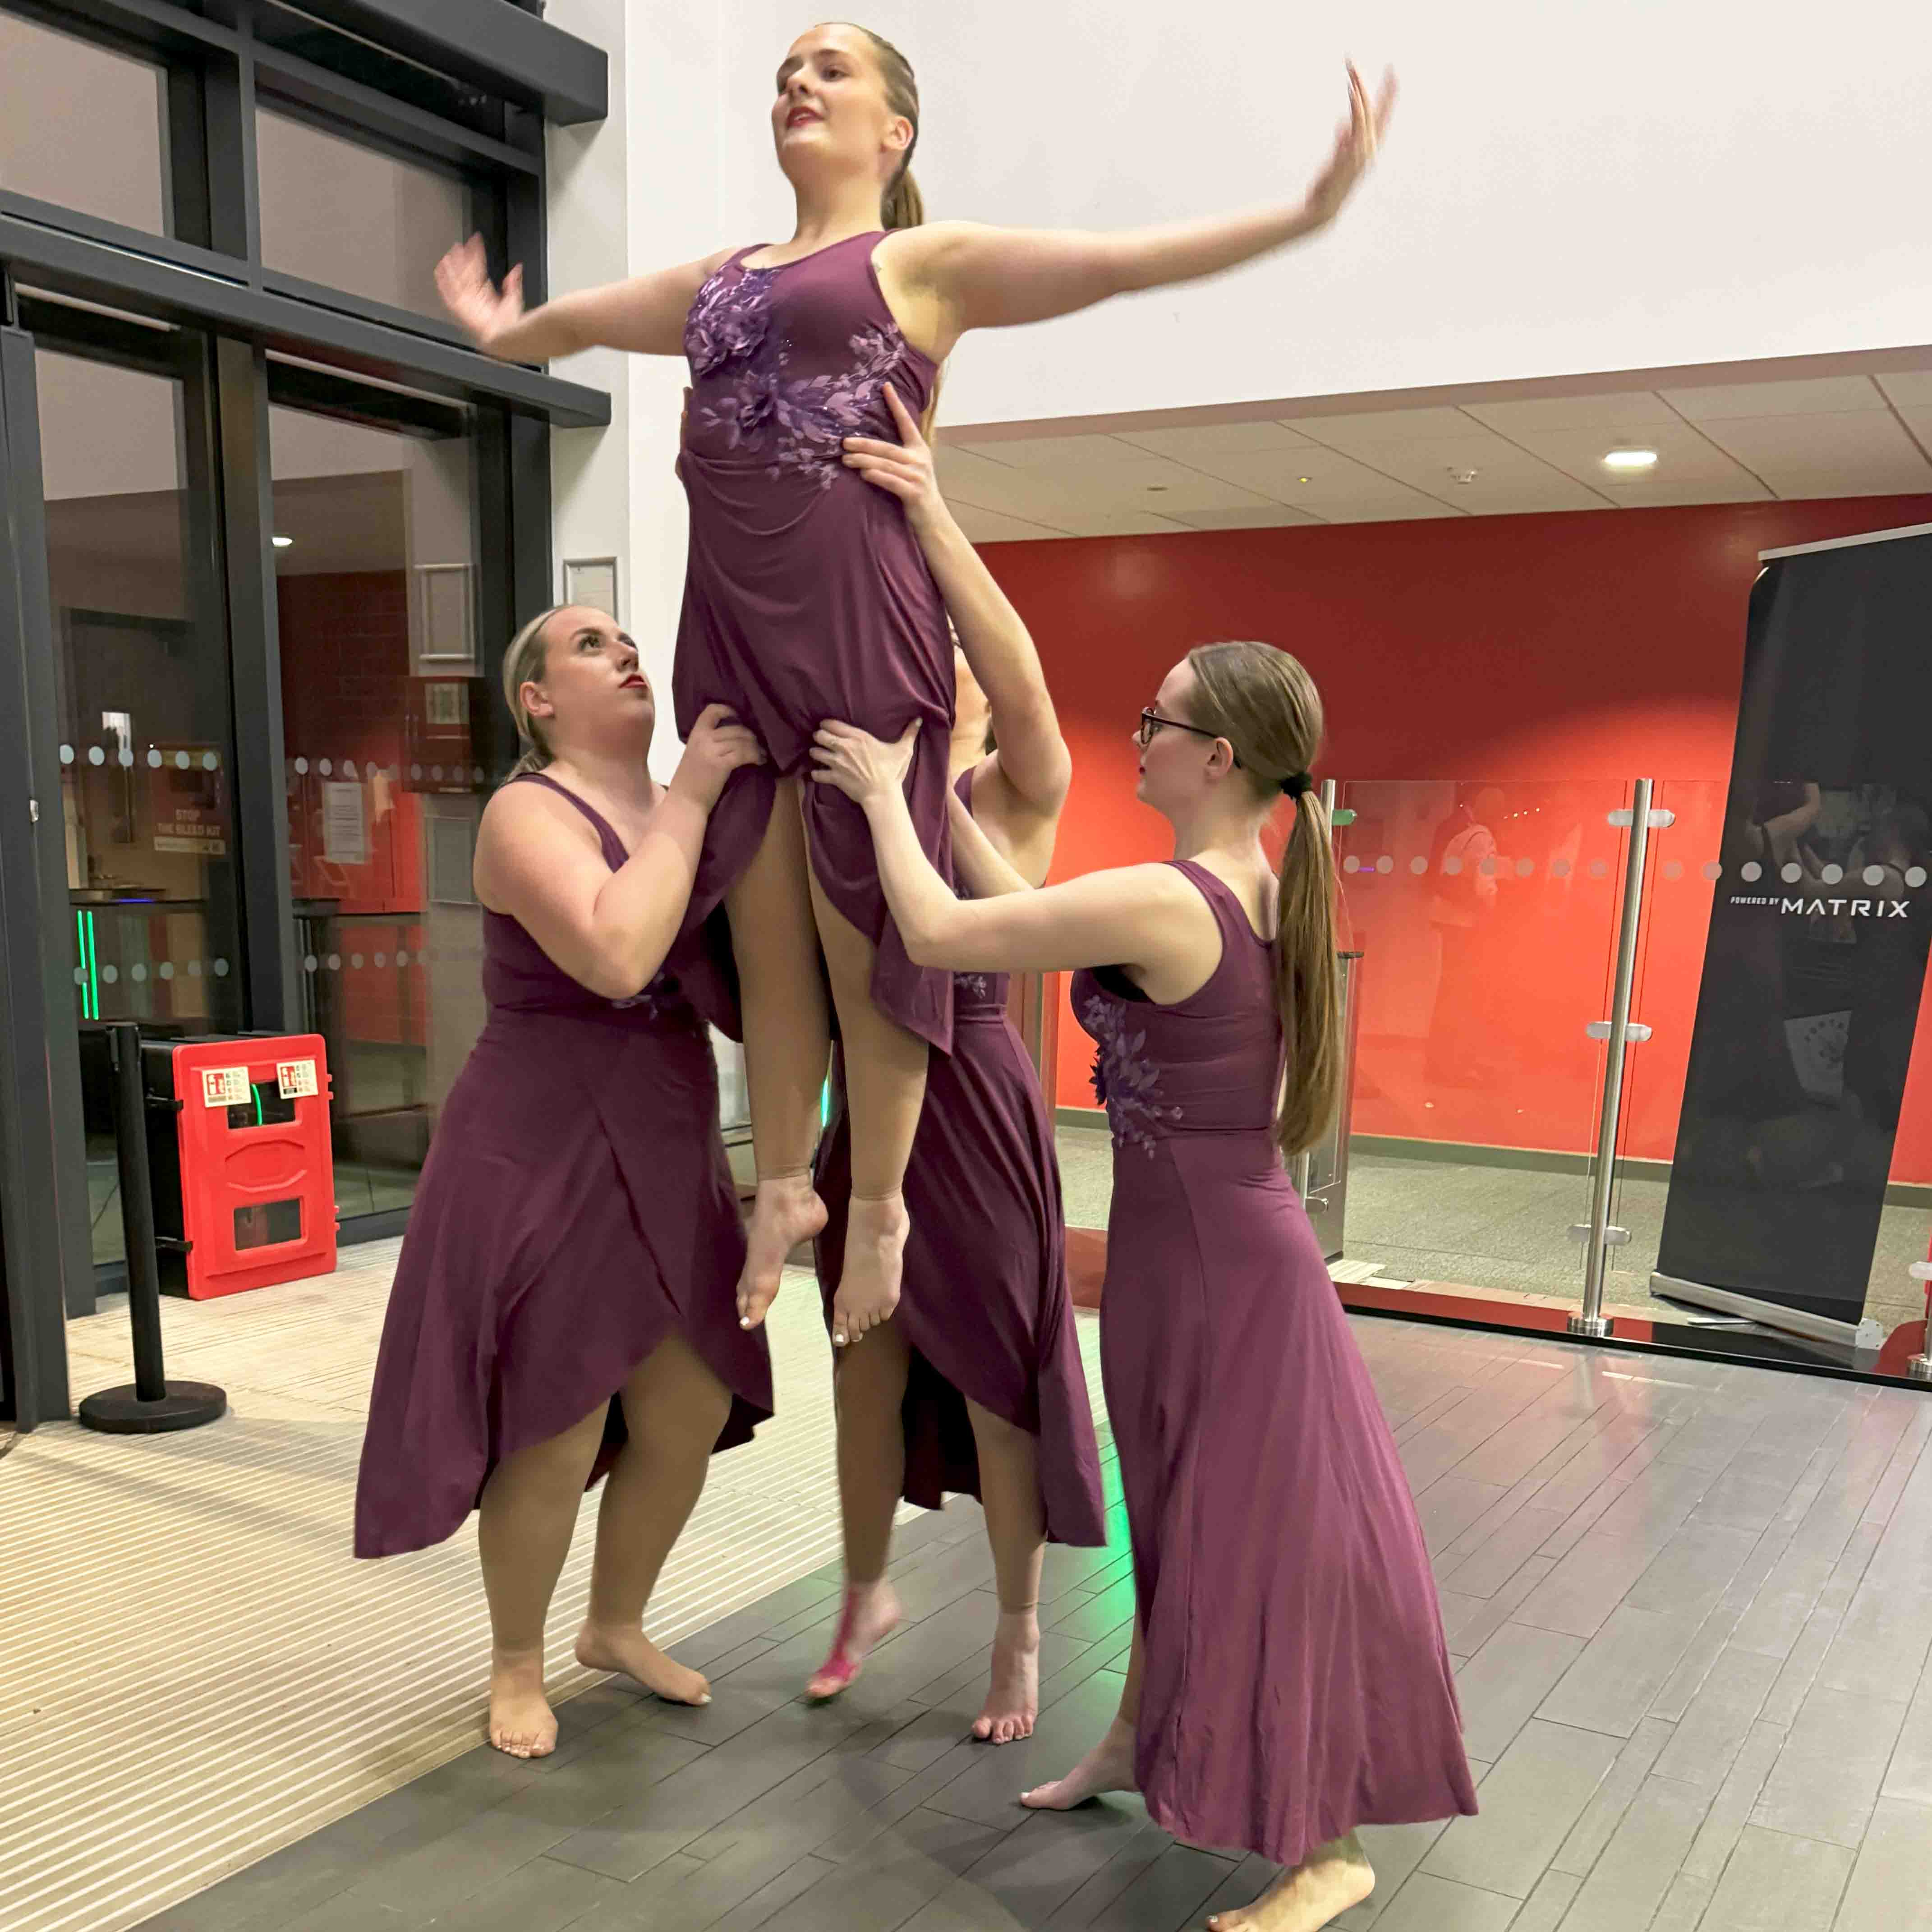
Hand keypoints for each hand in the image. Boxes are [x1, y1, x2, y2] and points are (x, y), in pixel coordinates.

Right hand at [435, 234, 525, 354]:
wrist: (505, 337)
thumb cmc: (511, 326)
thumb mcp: (514, 299)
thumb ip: (514, 283)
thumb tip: (517, 269)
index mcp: (485, 296)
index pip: (478, 271)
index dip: (475, 257)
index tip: (474, 244)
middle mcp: (474, 299)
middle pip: (465, 274)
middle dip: (461, 259)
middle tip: (458, 245)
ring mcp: (466, 303)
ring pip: (456, 280)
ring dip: (452, 267)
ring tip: (449, 253)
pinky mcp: (459, 308)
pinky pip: (448, 293)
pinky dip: (443, 281)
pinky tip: (439, 270)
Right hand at [669, 704, 764, 810]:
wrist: (685, 802)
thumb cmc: (690, 781)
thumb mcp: (694, 754)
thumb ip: (708, 742)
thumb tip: (731, 737)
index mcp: (696, 734)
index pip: (712, 710)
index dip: (729, 710)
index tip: (739, 718)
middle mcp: (703, 738)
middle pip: (736, 727)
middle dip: (751, 735)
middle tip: (758, 744)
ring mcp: (712, 750)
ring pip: (743, 740)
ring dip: (757, 747)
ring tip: (761, 755)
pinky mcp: (721, 764)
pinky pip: (745, 754)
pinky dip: (756, 756)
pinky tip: (760, 761)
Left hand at [810, 720, 920, 806]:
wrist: (882, 794)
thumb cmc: (892, 771)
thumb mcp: (903, 750)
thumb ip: (909, 733)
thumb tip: (919, 720)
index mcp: (858, 737)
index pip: (833, 724)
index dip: (826, 724)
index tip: (826, 726)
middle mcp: (845, 747)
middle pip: (821, 736)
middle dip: (819, 736)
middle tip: (820, 739)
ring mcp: (838, 763)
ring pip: (816, 753)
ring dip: (815, 753)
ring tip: (817, 754)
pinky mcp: (835, 778)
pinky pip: (818, 774)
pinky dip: (816, 773)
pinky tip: (817, 773)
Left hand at [840, 384, 941, 524]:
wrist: (933, 520)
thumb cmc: (915, 491)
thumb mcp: (910, 468)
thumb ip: (894, 456)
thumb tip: (865, 446)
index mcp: (919, 449)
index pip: (906, 422)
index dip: (896, 404)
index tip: (886, 386)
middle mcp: (920, 459)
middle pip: (888, 447)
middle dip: (864, 444)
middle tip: (844, 442)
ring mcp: (918, 476)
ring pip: (886, 464)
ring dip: (864, 461)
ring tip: (846, 459)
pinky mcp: (915, 493)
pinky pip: (892, 482)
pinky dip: (877, 477)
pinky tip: (863, 474)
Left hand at [1302, 62, 1396, 229]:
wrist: (1324, 207)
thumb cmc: (1331, 183)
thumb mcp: (1339, 157)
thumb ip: (1343, 140)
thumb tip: (1343, 124)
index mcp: (1370, 146)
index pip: (1382, 115)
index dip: (1389, 95)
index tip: (1393, 73)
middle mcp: (1369, 149)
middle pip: (1374, 112)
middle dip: (1374, 88)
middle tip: (1373, 66)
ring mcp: (1360, 154)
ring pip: (1364, 118)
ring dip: (1358, 96)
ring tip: (1352, 76)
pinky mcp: (1348, 160)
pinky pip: (1352, 133)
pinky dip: (1353, 116)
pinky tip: (1350, 99)